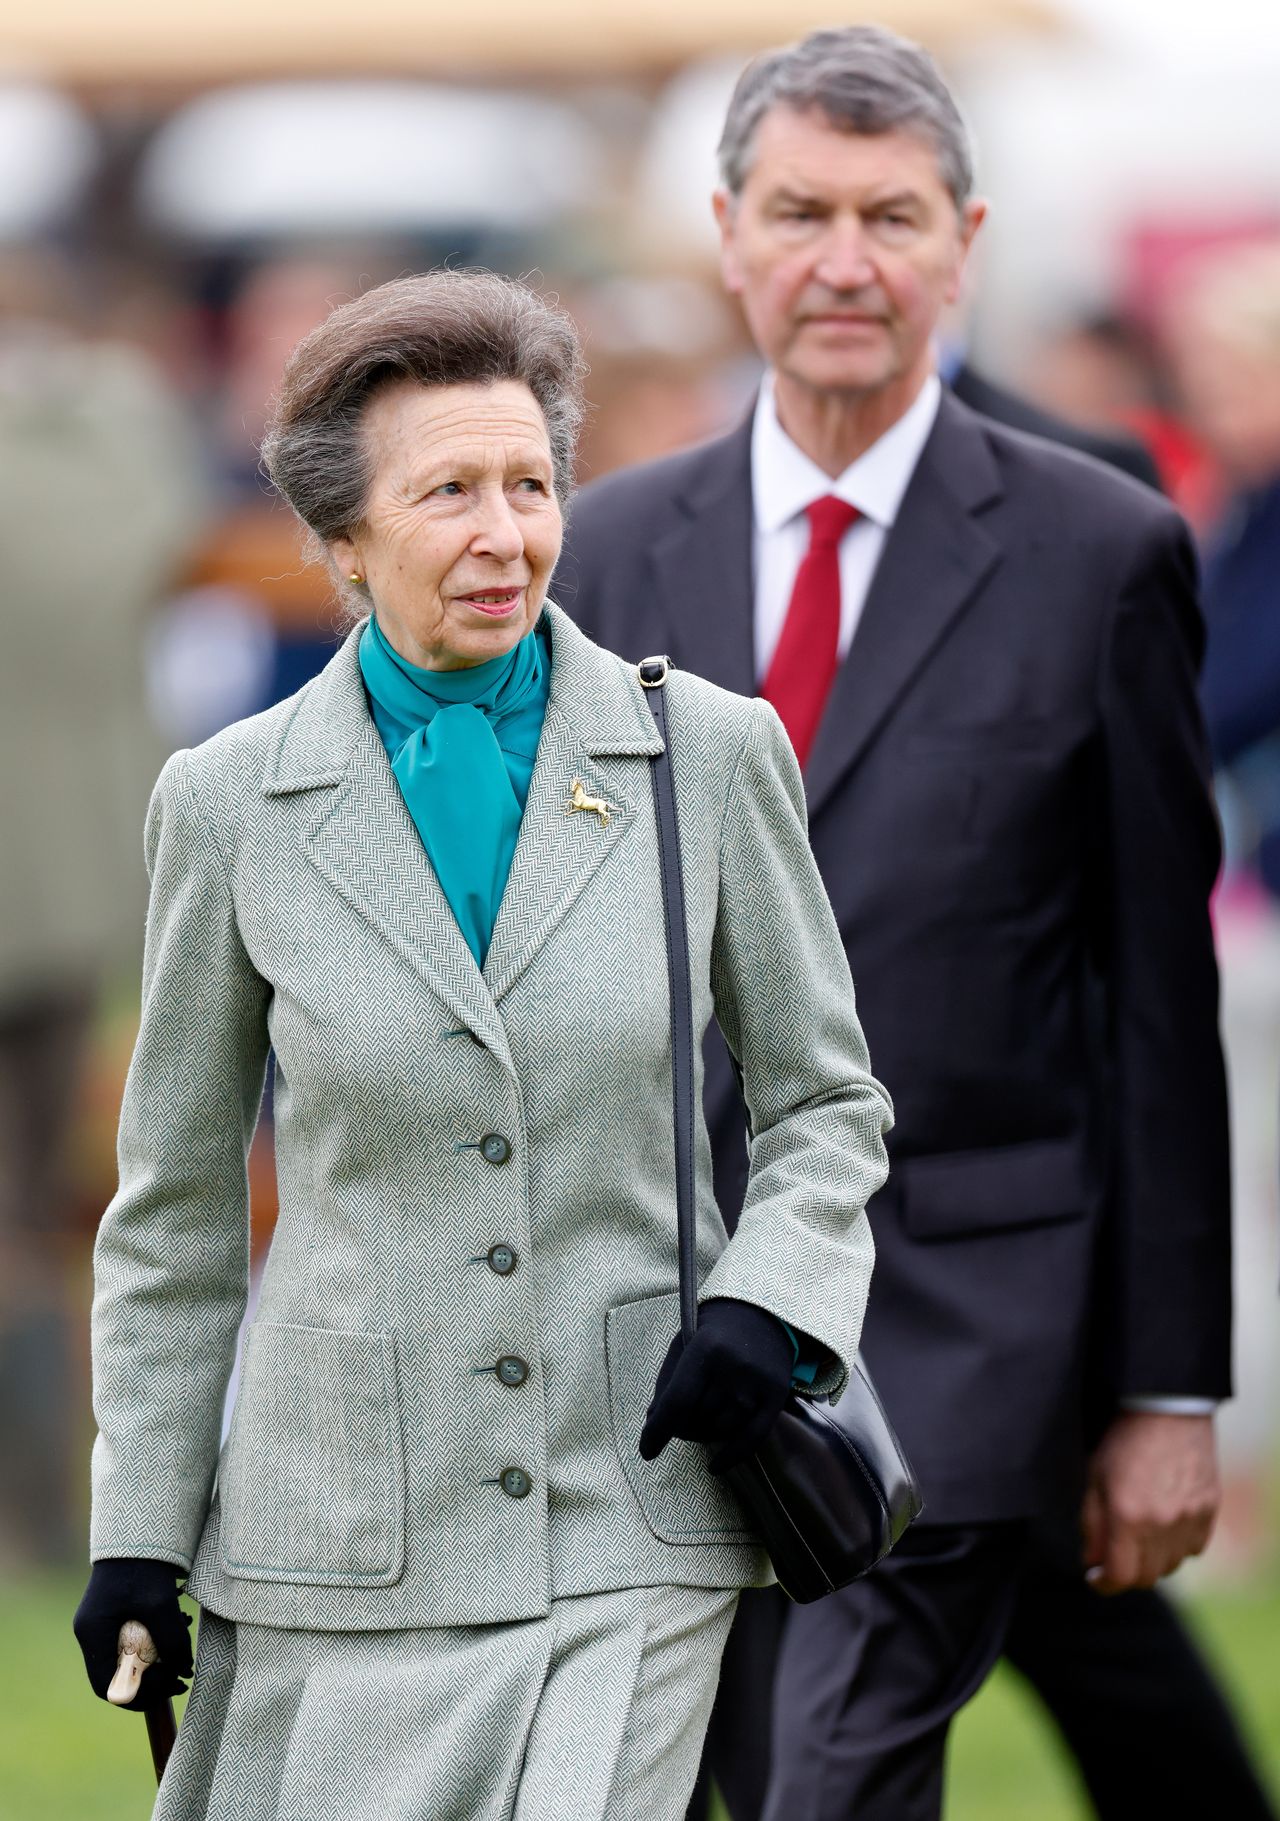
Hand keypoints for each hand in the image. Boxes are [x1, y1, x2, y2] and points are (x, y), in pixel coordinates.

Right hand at [73, 1558, 191, 1707]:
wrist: (140, 1530)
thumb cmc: (145, 1566)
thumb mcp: (161, 1605)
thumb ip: (172, 1641)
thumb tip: (184, 1672)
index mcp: (92, 1633)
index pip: (107, 1686)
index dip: (140, 1696)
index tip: (171, 1688)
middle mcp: (90, 1632)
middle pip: (117, 1675)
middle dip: (151, 1681)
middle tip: (181, 1676)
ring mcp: (100, 1623)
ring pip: (126, 1659)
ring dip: (155, 1662)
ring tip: (182, 1651)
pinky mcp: (113, 1614)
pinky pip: (131, 1642)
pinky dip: (154, 1644)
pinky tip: (176, 1630)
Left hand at [638, 1298, 793, 1472]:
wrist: (763, 1313)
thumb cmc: (714, 1331)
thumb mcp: (684, 1344)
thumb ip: (667, 1382)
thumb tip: (653, 1424)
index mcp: (706, 1348)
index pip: (677, 1401)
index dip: (658, 1431)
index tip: (647, 1451)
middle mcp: (734, 1367)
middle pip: (697, 1420)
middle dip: (681, 1426)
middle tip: (679, 1417)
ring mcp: (757, 1383)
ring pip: (720, 1431)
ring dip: (704, 1434)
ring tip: (701, 1418)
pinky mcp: (776, 1396)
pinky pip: (751, 1440)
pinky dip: (730, 1457)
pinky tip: (714, 1466)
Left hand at [1081, 1412, 1219, 1594]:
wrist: (1168, 1409)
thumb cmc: (1124, 1440)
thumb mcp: (1095, 1478)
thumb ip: (1092, 1524)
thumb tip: (1093, 1561)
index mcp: (1128, 1516)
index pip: (1120, 1576)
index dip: (1104, 1583)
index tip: (1095, 1577)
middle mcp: (1162, 1524)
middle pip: (1147, 1578)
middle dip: (1126, 1574)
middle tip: (1115, 1556)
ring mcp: (1190, 1519)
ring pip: (1172, 1566)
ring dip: (1153, 1561)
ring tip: (1140, 1537)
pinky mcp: (1209, 1511)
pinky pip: (1194, 1548)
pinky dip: (1178, 1547)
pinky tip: (1165, 1526)